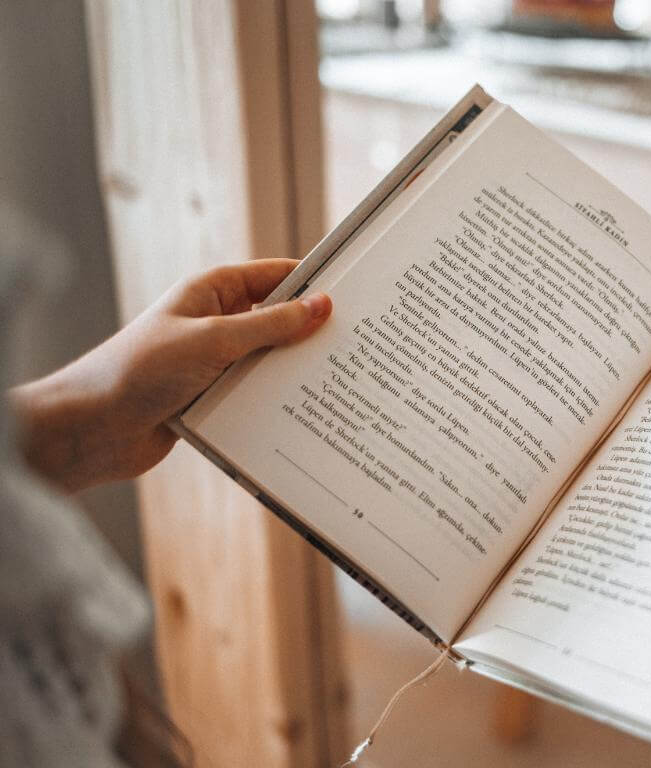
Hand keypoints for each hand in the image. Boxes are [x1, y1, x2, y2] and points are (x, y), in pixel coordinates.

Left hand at [10, 259, 331, 489]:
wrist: (91, 430)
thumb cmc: (139, 371)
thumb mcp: (213, 340)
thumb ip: (270, 324)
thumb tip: (320, 305)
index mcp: (212, 292)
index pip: (275, 276)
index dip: (313, 282)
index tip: (353, 294)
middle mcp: (216, 322)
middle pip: (278, 320)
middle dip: (311, 332)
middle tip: (355, 344)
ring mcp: (215, 361)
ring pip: (270, 361)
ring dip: (293, 372)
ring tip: (337, 381)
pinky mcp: (213, 397)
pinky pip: (256, 394)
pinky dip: (276, 400)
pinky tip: (306, 412)